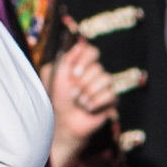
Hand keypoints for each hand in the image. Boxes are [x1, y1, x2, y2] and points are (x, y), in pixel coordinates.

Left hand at [45, 39, 118, 166]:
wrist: (63, 122)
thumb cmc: (56, 99)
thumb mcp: (54, 76)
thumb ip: (65, 59)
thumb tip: (80, 44)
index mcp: (81, 65)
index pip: (92, 51)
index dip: (85, 60)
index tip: (74, 73)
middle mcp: (94, 73)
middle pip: (98, 67)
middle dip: (82, 82)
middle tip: (72, 94)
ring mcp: (104, 86)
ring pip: (105, 79)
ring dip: (88, 93)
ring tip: (79, 102)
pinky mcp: (111, 100)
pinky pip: (110, 94)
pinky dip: (96, 102)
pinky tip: (87, 109)